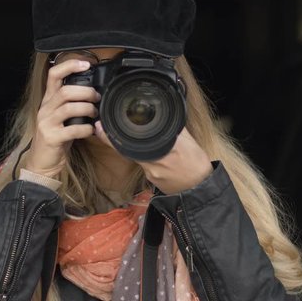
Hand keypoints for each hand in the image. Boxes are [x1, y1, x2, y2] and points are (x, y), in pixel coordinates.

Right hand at [22, 59, 101, 177]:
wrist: (42, 162)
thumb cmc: (56, 138)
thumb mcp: (61, 117)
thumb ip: (71, 104)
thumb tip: (93, 93)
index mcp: (48, 101)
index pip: (53, 74)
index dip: (69, 66)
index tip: (86, 64)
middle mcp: (45, 109)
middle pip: (65, 90)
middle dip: (86, 92)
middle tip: (97, 98)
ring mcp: (46, 123)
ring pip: (69, 107)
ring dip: (87, 109)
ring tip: (94, 114)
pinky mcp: (51, 138)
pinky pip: (72, 129)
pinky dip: (86, 129)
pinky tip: (90, 131)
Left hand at [94, 121, 212, 193]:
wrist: (201, 188)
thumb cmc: (196, 163)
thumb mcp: (187, 139)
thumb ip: (173, 126)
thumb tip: (164, 113)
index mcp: (161, 150)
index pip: (129, 143)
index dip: (112, 137)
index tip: (99, 128)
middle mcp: (152, 164)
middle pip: (127, 150)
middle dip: (115, 140)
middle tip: (103, 130)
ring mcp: (151, 174)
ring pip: (135, 158)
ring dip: (133, 149)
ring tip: (136, 143)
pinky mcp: (152, 181)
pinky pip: (144, 166)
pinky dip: (145, 159)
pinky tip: (153, 156)